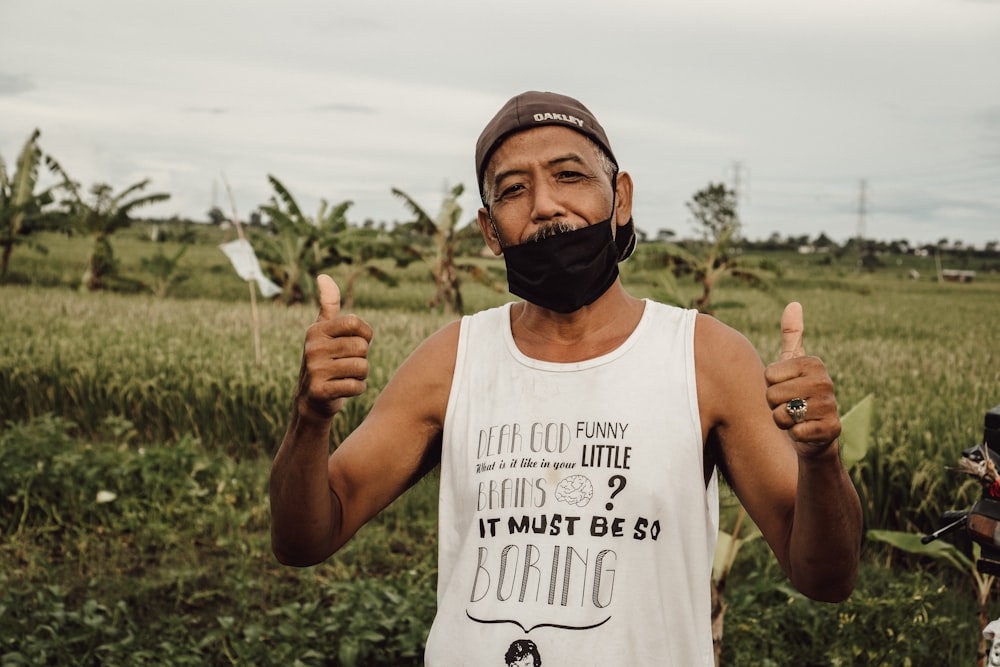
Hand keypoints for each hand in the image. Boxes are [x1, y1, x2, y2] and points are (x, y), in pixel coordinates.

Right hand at [295, 275, 372, 420]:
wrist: (311, 399)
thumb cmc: (325, 359)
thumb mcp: (323, 331)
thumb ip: (328, 304)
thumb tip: (323, 276)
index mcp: (316, 330)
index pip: (356, 323)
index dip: (366, 334)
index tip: (358, 342)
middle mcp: (312, 347)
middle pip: (362, 347)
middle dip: (362, 358)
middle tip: (347, 364)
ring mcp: (315, 369)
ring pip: (362, 367)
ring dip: (360, 375)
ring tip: (345, 376)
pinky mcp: (320, 390)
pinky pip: (357, 386)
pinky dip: (357, 389)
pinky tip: (344, 389)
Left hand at [764, 302, 840, 452]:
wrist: (813, 434)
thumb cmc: (797, 394)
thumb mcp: (793, 364)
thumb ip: (792, 335)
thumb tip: (794, 303)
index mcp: (813, 363)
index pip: (768, 375)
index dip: (770, 386)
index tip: (785, 387)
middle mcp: (825, 382)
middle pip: (773, 395)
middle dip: (774, 405)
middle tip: (789, 406)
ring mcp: (830, 406)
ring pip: (782, 414)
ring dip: (783, 421)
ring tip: (795, 418)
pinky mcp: (831, 430)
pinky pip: (796, 432)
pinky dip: (795, 434)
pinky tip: (805, 431)